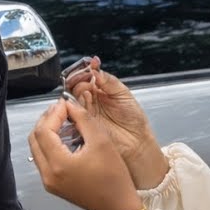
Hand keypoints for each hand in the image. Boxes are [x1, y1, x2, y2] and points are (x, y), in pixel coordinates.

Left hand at [28, 98, 142, 209]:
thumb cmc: (114, 178)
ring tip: (63, 120)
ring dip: (46, 131)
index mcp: (58, 165)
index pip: (44, 130)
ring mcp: (48, 182)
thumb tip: (70, 106)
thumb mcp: (102, 141)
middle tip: (61, 109)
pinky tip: (64, 136)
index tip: (65, 104)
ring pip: (36, 148)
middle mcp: (47, 175)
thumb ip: (83, 119)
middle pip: (34, 138)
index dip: (53, 113)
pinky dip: (50, 144)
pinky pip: (43, 159)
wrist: (119, 208)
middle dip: (46, 120)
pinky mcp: (53, 185)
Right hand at [65, 58, 167, 188]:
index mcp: (102, 90)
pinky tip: (83, 105)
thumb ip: (108, 80)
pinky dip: (75, 106)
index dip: (85, 71)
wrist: (136, 143)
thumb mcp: (123, 94)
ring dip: (77, 93)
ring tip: (87, 94)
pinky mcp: (82, 124)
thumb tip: (95, 67)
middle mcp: (92, 100)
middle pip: (76, 85)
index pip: (87, 76)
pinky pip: (73, 112)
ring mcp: (86, 112)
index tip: (88, 68)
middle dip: (79, 81)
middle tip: (86, 83)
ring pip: (73, 98)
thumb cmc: (134, 120)